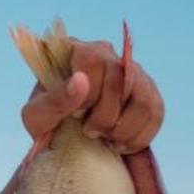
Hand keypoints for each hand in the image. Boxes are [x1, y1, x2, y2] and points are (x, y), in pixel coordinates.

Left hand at [18, 31, 163, 153]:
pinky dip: (139, 136)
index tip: (76, 115)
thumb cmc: (47, 121)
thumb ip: (53, 100)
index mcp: (75, 50)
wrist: (65, 136)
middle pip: (121, 81)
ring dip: (124, 129)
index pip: (93, 59)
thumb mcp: (37, 116)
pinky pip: (156, 113)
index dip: (89, 92)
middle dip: (105, 117)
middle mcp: (106, 53)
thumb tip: (81, 81)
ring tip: (105, 139)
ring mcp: (131, 71)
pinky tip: (120, 143)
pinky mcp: (149, 92)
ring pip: (144, 99)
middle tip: (89, 132)